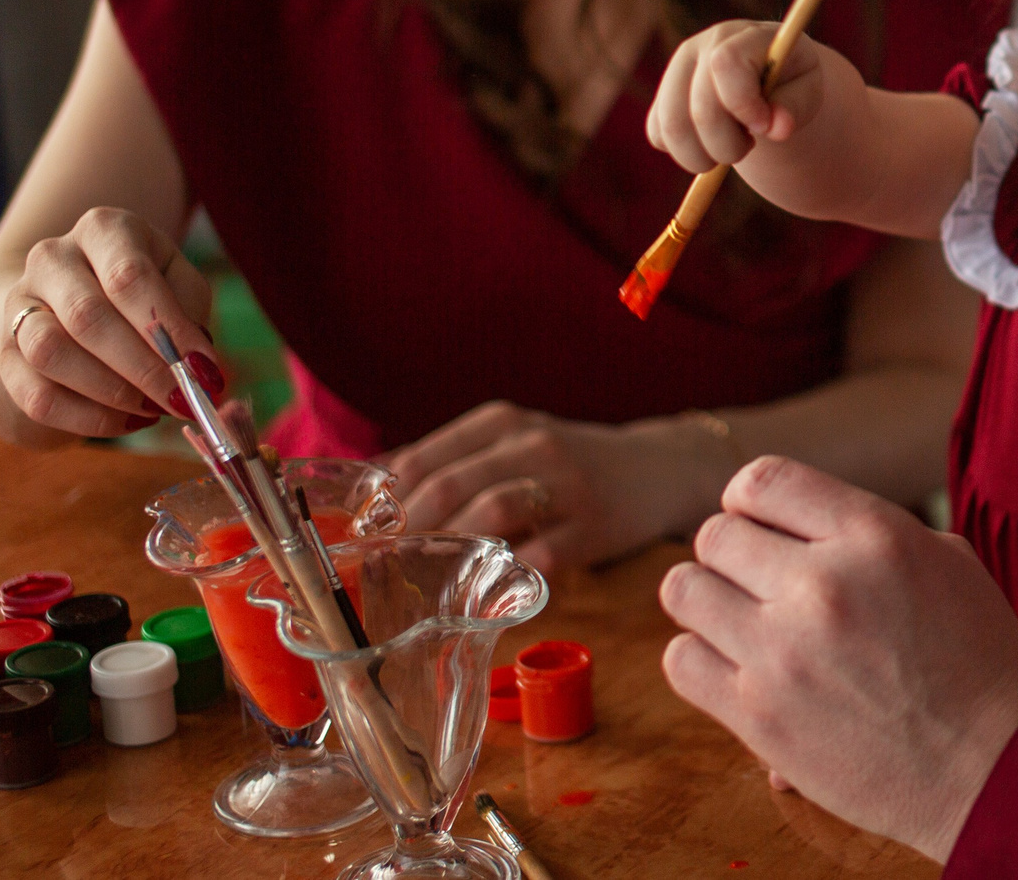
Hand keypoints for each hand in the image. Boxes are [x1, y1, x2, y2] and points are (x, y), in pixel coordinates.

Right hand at [0, 207, 221, 437]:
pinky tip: (125, 421)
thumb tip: (200, 368)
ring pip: (51, 353)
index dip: (167, 328)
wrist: (71, 295)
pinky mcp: (5, 352)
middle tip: (181, 399)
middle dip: (142, 367)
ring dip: (110, 392)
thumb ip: (190, 313)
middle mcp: (51, 258)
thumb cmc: (142, 287)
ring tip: (153, 408)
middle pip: (88, 316)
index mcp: (103, 230)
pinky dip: (85, 417)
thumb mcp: (176, 280)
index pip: (129, 276)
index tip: (203, 369)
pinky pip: (35, 394)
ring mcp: (19, 303)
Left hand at [383, 402, 718, 576]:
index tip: (358, 533)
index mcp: (503, 423)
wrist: (659, 468)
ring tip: (423, 577)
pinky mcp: (593, 525)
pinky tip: (483, 593)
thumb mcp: (513, 442)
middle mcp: (532, 445)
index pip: (424, 457)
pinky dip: (505, 575)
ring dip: (451, 547)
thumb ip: (452, 459)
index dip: (384, 499)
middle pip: (451, 483)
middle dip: (407, 528)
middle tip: (379, 563)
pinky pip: (540, 554)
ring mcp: (566, 484)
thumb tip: (371, 481)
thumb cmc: (569, 462)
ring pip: (493, 511)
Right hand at [646, 20, 835, 173]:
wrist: (766, 79)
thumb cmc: (789, 82)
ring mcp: (673, 72)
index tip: (763, 127)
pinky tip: (710, 143)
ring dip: (703, 157)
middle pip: (699, 108)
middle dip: (728, 144)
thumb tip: (777, 127)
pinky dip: (685, 152)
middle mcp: (698, 47)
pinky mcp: (661, 98)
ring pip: (671, 128)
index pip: (725, 64)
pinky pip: (658, 135)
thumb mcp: (807, 89)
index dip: (743, 104)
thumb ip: (796, 106)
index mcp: (741, 35)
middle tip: (748, 145)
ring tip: (731, 149)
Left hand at [660, 457, 1017, 862]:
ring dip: (707, 600)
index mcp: (873, 534)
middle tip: (757, 582)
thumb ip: (868, 531)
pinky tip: (736, 665)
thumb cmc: (978, 660)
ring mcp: (783, 651)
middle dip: (731, 552)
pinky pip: (682, 660)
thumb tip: (798, 524)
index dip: (749, 499)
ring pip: (684, 590)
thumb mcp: (947, 561)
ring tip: (737, 619)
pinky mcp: (758, 715)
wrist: (992, 763)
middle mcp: (821, 583)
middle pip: (716, 535)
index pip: (762, 480)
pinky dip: (700, 657)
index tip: (760, 524)